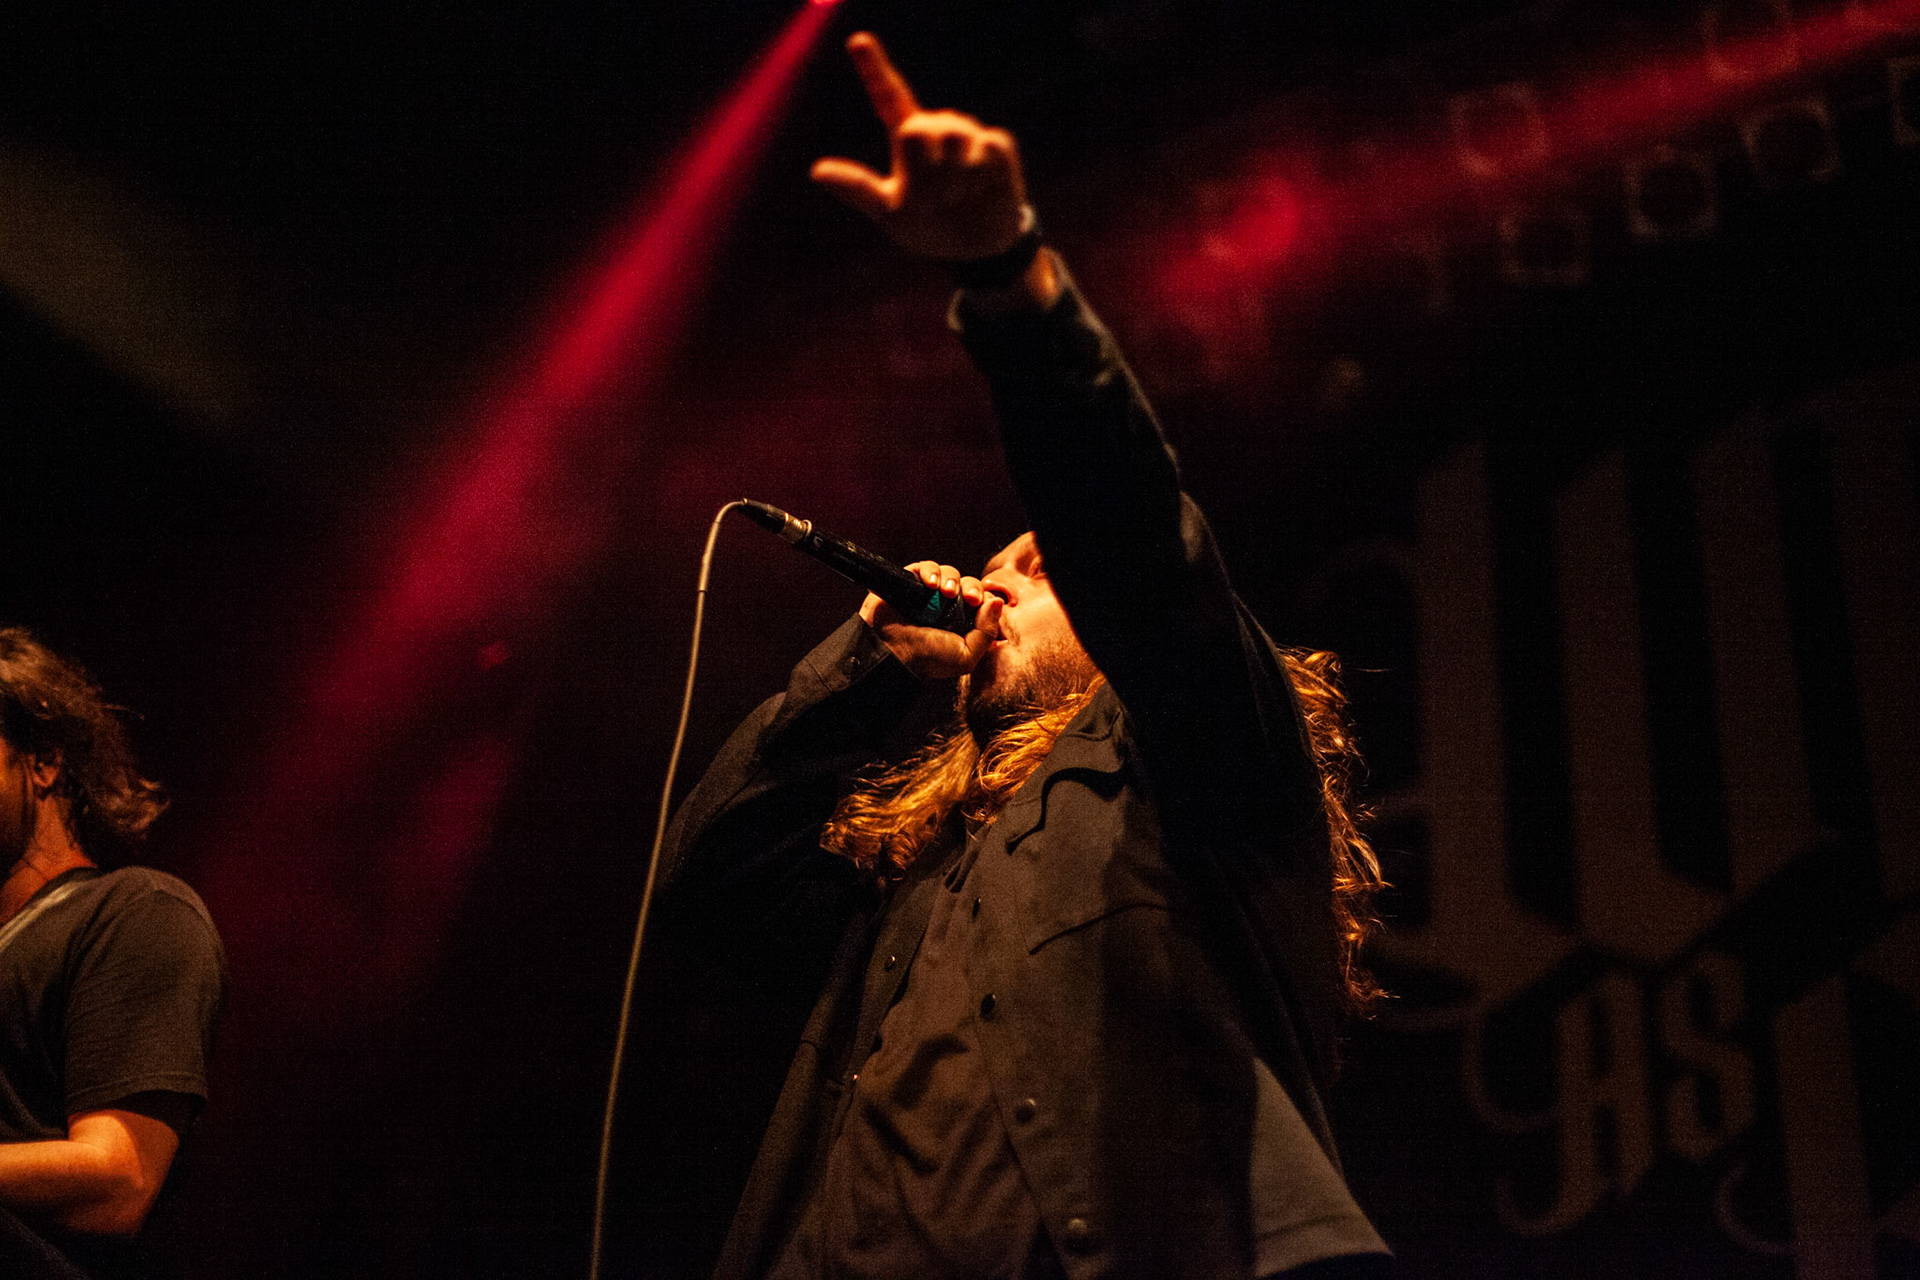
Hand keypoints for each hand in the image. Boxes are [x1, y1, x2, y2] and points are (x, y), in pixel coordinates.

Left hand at [812, 32, 1029, 261]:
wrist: (976, 250)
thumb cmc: (928, 227)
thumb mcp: (889, 213)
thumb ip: (858, 188)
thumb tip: (816, 171)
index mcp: (907, 142)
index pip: (889, 98)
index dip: (874, 69)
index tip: (858, 41)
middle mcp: (936, 130)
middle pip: (918, 128)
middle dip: (923, 171)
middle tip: (934, 200)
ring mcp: (968, 136)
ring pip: (953, 135)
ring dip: (952, 177)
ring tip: (958, 195)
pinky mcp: (997, 146)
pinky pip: (986, 146)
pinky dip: (980, 175)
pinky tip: (982, 189)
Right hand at [860, 561, 1004, 678]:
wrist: (892, 653)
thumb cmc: (927, 659)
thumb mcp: (966, 655)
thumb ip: (986, 632)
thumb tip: (998, 602)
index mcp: (963, 621)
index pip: (982, 600)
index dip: (984, 598)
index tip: (980, 604)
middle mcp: (947, 606)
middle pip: (968, 584)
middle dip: (972, 587)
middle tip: (968, 598)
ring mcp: (929, 593)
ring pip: (949, 573)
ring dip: (951, 579)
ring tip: (945, 592)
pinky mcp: (910, 582)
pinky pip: (925, 567)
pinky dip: (930, 571)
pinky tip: (930, 583)